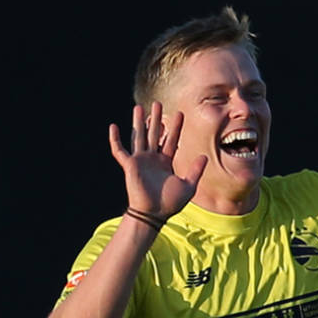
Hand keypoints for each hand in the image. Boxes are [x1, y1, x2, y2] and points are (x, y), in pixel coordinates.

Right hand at [108, 102, 207, 218]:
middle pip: (155, 134)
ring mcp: (140, 160)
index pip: (171, 140)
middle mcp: (153, 159)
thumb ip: (196, 170)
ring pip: (139, 137)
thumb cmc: (170, 203)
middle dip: (157, 119)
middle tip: (158, 103)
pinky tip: (113, 126)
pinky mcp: (129, 165)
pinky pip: (119, 150)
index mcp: (166, 162)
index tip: (180, 113)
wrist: (154, 213)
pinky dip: (115, 139)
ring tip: (139, 107)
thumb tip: (204, 156)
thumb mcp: (188, 185)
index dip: (175, 127)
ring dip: (138, 123)